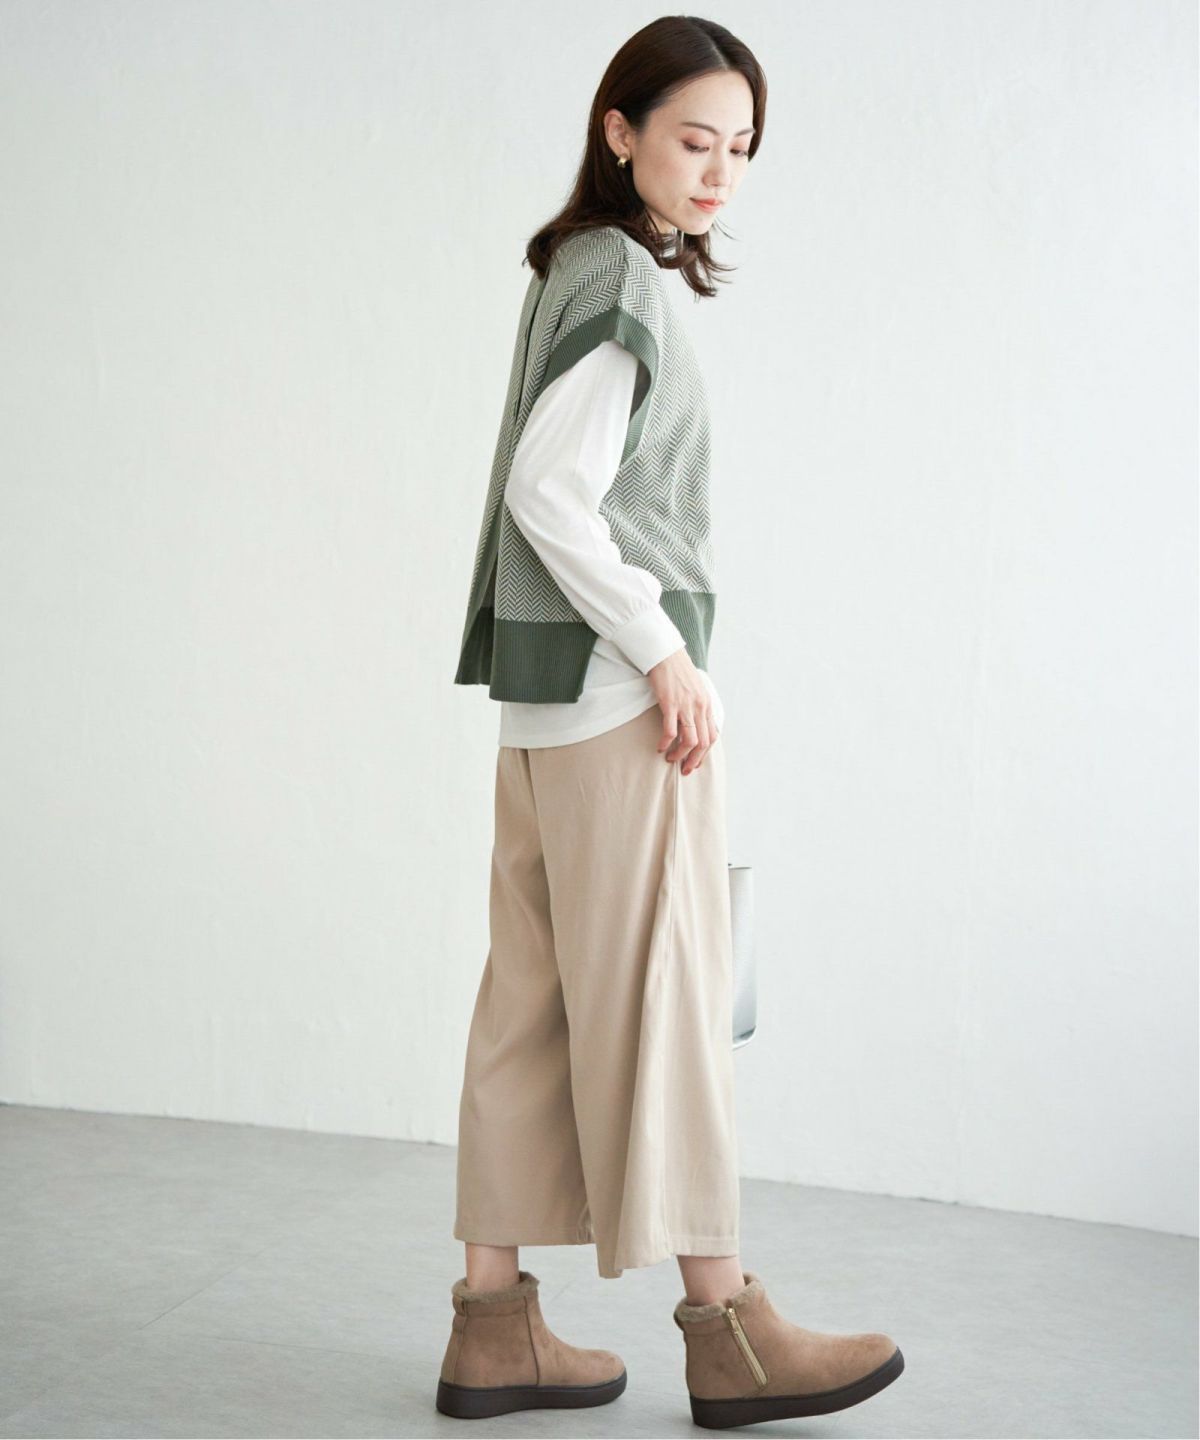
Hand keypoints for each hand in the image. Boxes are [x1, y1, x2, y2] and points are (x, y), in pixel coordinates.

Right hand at [647, 646, 718, 775]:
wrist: (666, 653)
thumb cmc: (678, 670)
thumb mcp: (695, 688)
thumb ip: (697, 704)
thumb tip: (695, 720)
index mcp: (706, 704)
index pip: (712, 735)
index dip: (705, 752)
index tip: (696, 761)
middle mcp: (700, 707)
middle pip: (703, 742)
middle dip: (695, 760)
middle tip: (685, 769)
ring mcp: (686, 706)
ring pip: (689, 740)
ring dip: (680, 754)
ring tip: (670, 759)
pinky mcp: (670, 704)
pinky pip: (671, 731)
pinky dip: (666, 743)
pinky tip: (660, 747)